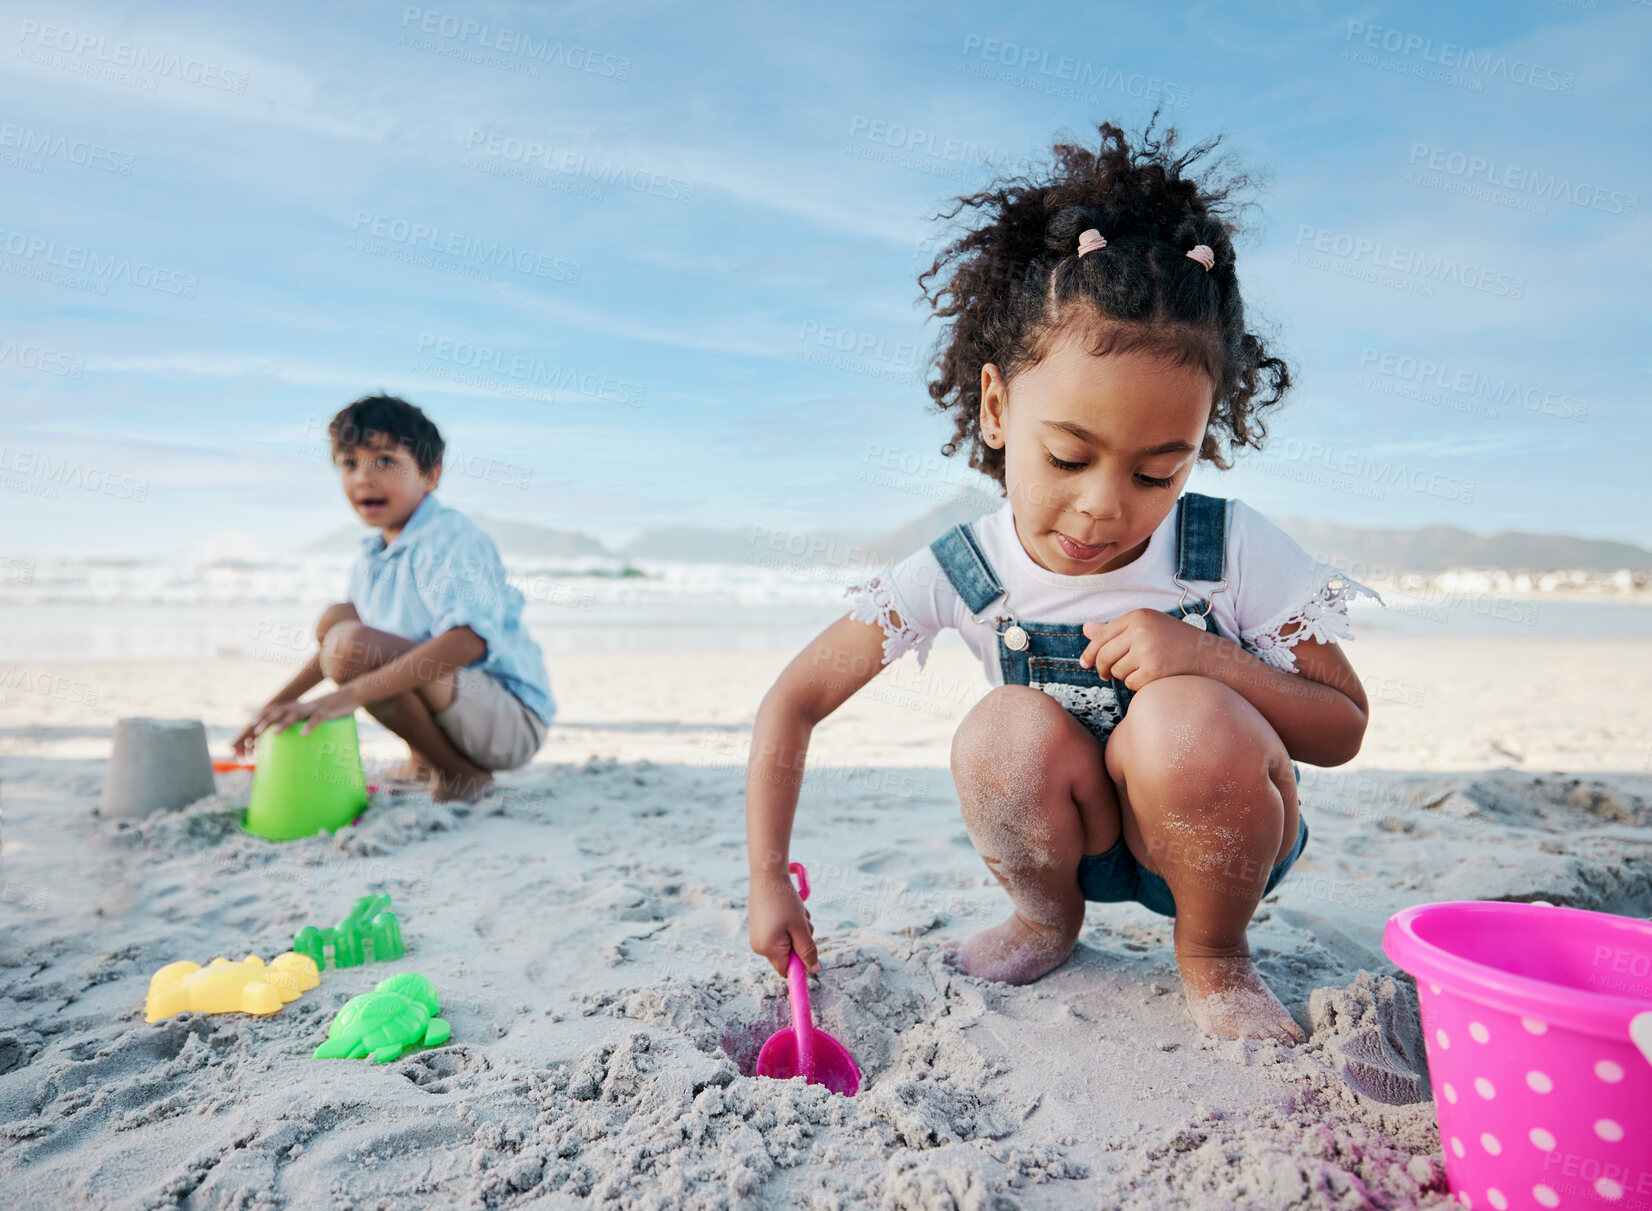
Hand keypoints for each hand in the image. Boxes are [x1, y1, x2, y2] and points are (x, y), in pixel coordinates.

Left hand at [233, 689, 359, 754]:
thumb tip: (299, 737)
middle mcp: (303, 706)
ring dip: (283, 724)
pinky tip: (303, 734)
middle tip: (255, 731)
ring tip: (274, 733)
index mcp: (299, 706)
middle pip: (281, 711)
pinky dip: (309, 726)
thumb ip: (307, 722)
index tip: (250, 723)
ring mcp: (314, 708)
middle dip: (267, 720)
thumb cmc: (333, 707)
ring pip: (295, 715)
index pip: (276, 708)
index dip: (263, 715)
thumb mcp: (317, 713)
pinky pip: (316, 719)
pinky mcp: (327, 712)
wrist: (352, 693)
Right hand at [748, 872, 817, 975]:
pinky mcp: (760, 927)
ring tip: (795, 913)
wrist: (767, 876)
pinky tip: (789, 911)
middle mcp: (759, 946)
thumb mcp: (800, 927)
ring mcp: (758, 936)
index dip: (800, 965)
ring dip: (797, 931)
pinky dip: (789, 926)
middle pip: (788, 956)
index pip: (787, 970)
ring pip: (787, 943)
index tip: (810, 954)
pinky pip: (780, 934)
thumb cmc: (784, 901)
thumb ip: (807, 951)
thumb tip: (813, 970)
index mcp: (768, 949)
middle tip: (802, 924)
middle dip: (800, 942)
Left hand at [1078, 607, 1215, 689]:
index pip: (1102, 636)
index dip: (1090, 652)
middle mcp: (1141, 631)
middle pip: (1105, 656)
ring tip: (1144, 669)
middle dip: (1102, 668)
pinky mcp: (1154, 671)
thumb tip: (1085, 628)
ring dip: (1125, 676)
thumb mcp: (1147, 628)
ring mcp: (1147, 651)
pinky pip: (1131, 684)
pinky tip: (1153, 678)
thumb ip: (1115, 630)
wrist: (1210, 658)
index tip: (1084, 663)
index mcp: (1138, 616)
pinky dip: (1138, 685)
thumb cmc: (1176, 642)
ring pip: (1117, 671)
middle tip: (1105, 675)